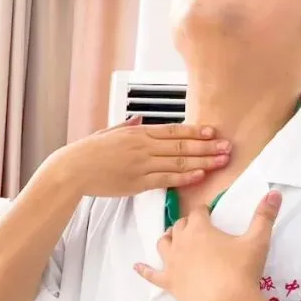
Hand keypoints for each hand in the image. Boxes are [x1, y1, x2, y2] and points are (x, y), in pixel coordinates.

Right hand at [54, 117, 230, 197]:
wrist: (73, 169)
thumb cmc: (87, 152)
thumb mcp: (108, 132)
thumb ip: (126, 125)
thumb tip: (139, 118)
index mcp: (137, 133)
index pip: (173, 130)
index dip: (195, 131)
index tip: (212, 132)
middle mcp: (143, 146)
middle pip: (182, 145)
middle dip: (208, 146)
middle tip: (227, 146)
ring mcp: (142, 164)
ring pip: (179, 161)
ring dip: (203, 161)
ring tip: (222, 161)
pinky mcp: (138, 182)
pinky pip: (166, 178)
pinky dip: (185, 176)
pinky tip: (200, 175)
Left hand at [134, 191, 281, 300]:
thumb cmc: (242, 269)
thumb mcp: (258, 240)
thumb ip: (265, 215)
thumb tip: (274, 192)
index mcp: (199, 228)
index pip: (198, 211)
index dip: (204, 211)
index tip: (209, 213)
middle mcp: (181, 242)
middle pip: (179, 226)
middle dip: (188, 224)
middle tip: (198, 228)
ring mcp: (171, 262)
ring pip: (163, 243)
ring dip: (168, 239)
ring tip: (174, 239)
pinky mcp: (169, 282)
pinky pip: (151, 274)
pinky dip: (144, 270)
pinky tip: (136, 267)